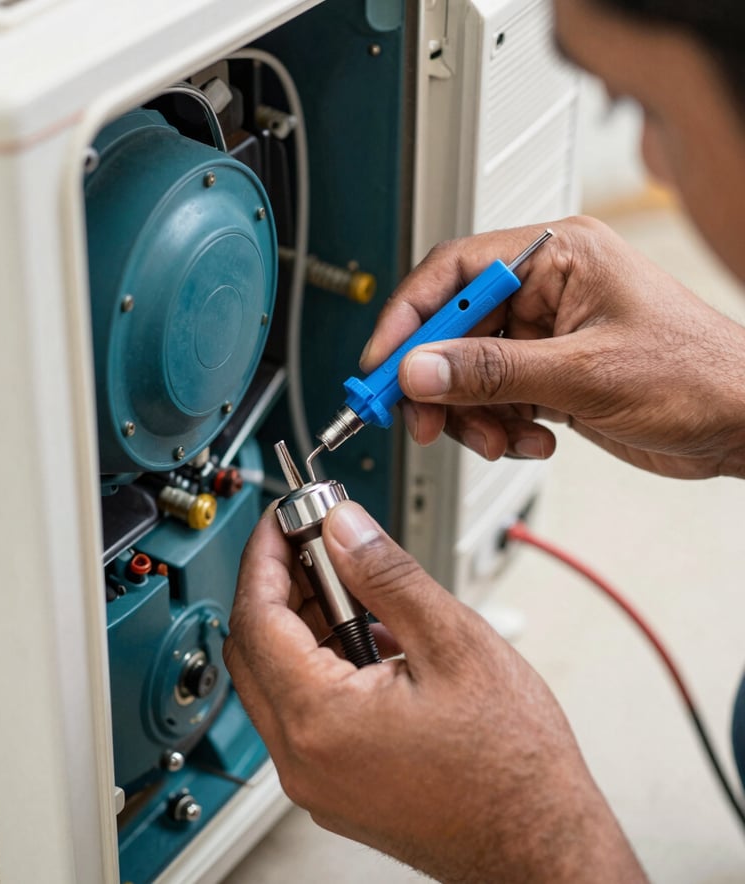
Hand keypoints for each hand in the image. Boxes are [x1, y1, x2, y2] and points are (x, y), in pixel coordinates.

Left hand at [225, 501, 644, 882]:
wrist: (540, 843)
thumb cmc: (511, 764)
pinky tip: (369, 636)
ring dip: (304, 622)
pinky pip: (305, 710)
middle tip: (318, 543)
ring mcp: (316, 778)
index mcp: (320, 720)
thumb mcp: (453, 643)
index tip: (284, 520)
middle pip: (255, 648)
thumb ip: (387, 577)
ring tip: (355, 584)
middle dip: (279, 583)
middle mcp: (303, 758)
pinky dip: (322, 662)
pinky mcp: (335, 785)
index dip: (266, 554)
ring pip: (278, 679)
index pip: (257, 615)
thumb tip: (344, 530)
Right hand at [361, 216, 744, 478]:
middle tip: (423, 419)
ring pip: (469, 371)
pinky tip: (535, 439)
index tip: (381, 363)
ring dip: (473, 414)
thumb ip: (493, 372)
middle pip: (453, 327)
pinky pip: (495, 398)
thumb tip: (420, 368)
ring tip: (501, 439)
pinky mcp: (549, 374)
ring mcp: (546, 335)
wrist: (744, 424)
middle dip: (438, 380)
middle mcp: (546, 289)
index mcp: (557, 256)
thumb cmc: (697, 375)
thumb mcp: (585, 374)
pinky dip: (502, 426)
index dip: (409, 318)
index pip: (454, 271)